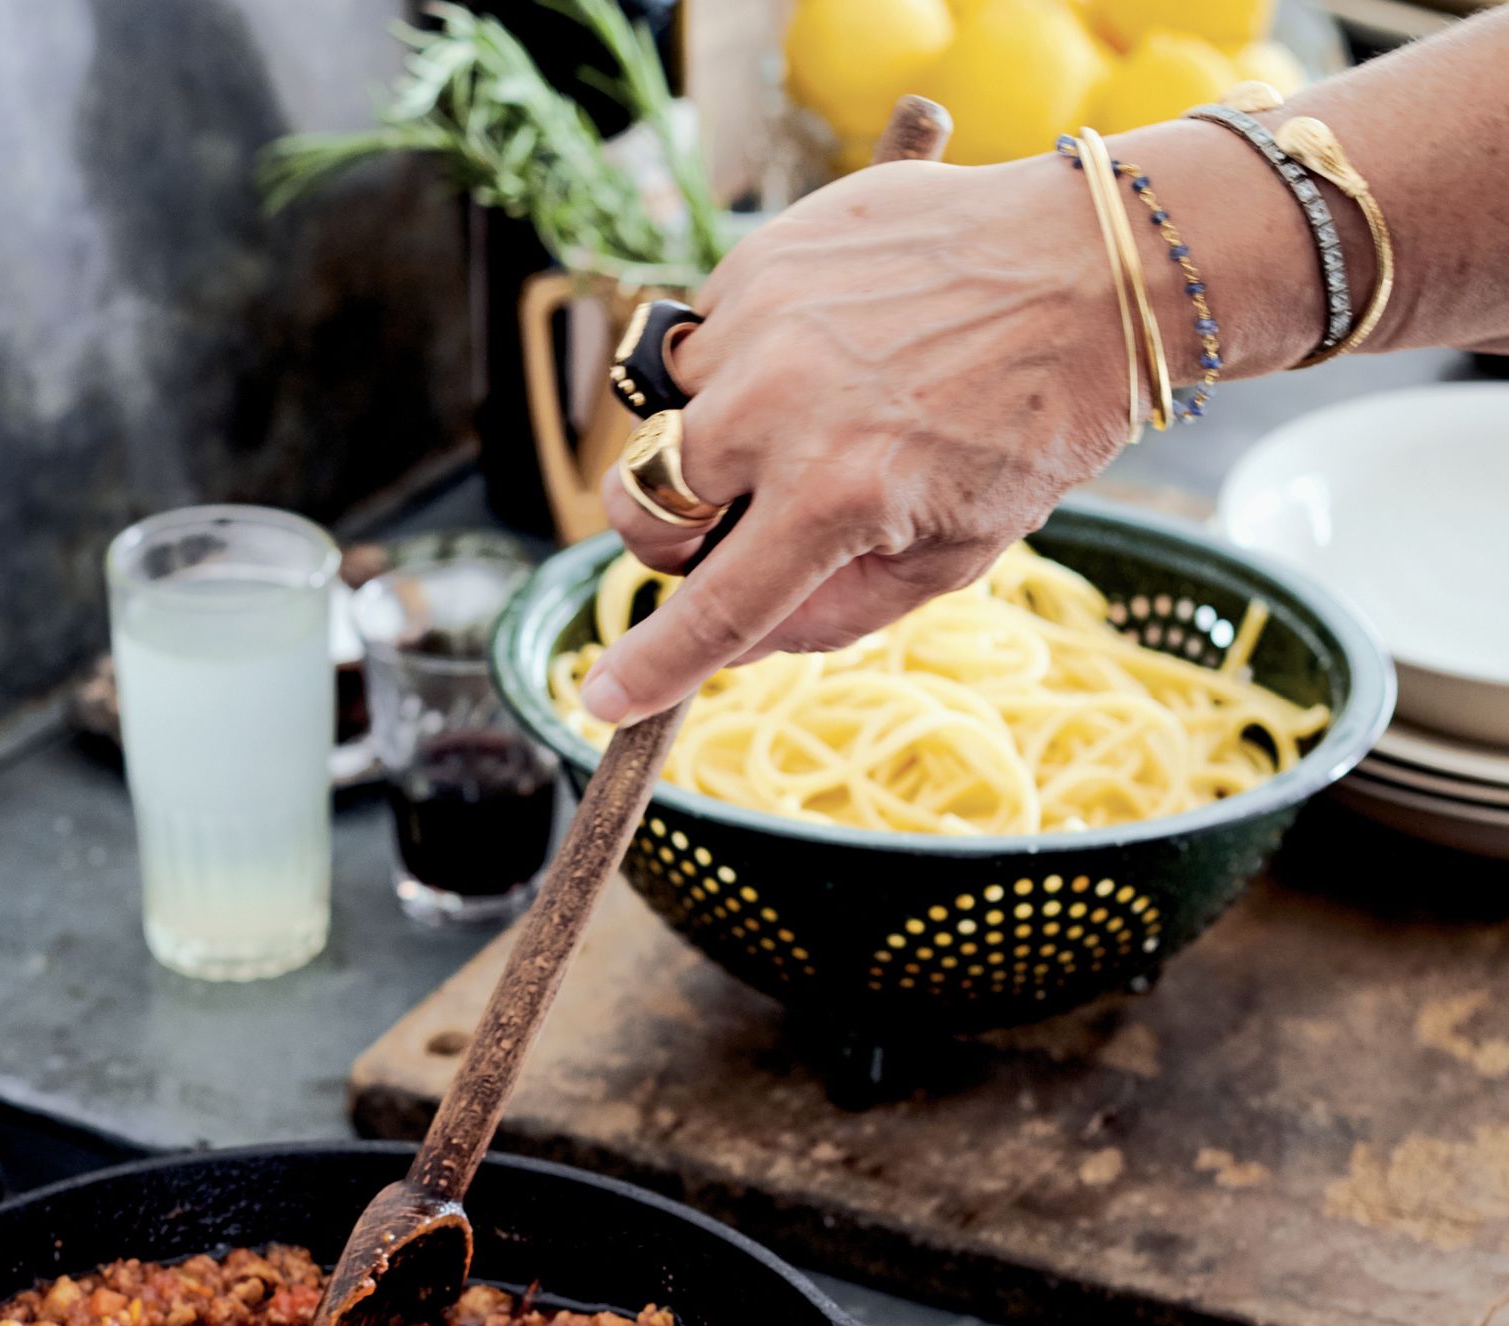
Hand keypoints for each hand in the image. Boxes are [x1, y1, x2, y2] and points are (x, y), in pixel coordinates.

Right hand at [581, 153, 1129, 724]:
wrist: (1092, 266)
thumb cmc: (1032, 423)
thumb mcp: (953, 555)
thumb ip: (835, 612)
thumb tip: (739, 639)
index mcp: (836, 497)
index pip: (713, 608)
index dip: (650, 668)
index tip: (600, 703)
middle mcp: (781, 407)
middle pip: (644, 504)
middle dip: (671, 533)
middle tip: (730, 525)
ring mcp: (763, 321)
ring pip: (666, 416)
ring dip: (711, 437)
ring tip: (807, 413)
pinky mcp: (763, 255)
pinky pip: (701, 336)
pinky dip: (740, 362)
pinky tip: (820, 349)